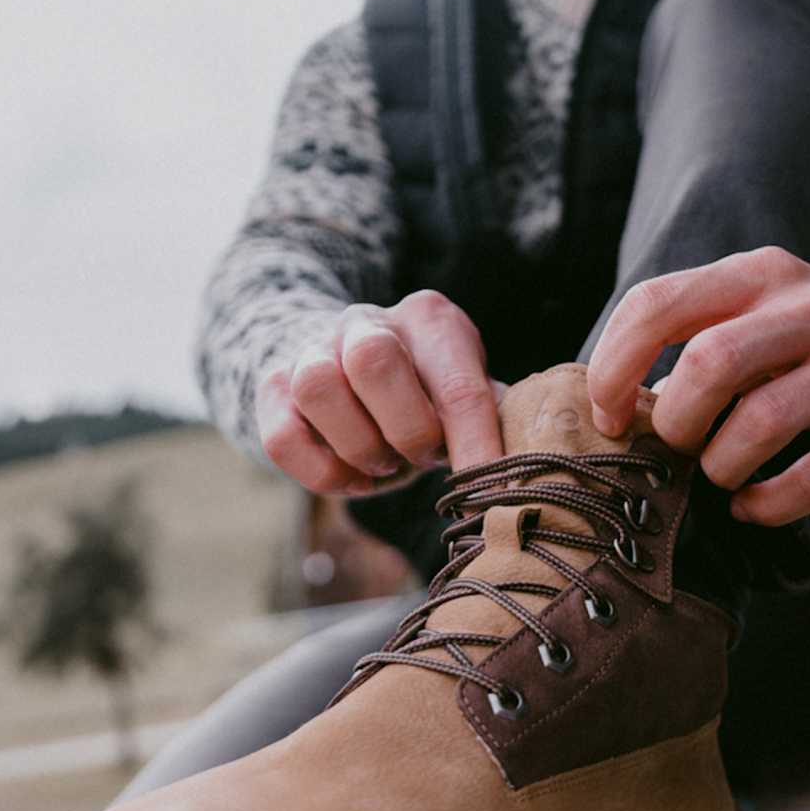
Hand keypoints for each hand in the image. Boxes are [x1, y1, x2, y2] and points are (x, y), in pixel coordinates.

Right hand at [256, 290, 504, 494]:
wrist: (349, 366)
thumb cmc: (425, 393)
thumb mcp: (467, 391)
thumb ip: (499, 418)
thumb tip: (536, 463)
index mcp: (430, 319)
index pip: (457, 382)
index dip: (475, 445)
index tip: (489, 490)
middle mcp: (366, 322)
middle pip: (373, 360)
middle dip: (406, 428)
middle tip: (422, 457)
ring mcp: (311, 350)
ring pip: (317, 388)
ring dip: (359, 445)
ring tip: (385, 463)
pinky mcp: (273, 390)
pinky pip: (282, 437)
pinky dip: (323, 473)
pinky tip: (354, 479)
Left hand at [587, 247, 809, 525]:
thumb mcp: (755, 320)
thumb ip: (691, 343)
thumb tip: (618, 408)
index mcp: (758, 274)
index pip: (656, 304)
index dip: (614, 367)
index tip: (610, 416)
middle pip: (710, 363)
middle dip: (675, 423)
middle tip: (675, 449)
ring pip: (761, 421)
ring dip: (720, 467)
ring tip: (719, 475)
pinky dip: (766, 505)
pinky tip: (750, 505)